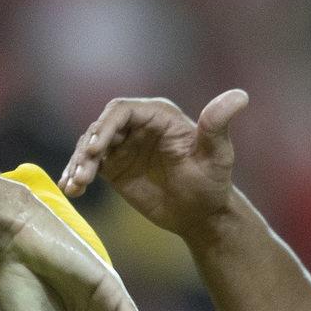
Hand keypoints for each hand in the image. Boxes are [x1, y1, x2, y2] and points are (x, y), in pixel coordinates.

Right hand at [61, 90, 247, 240]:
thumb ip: (218, 125)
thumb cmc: (212, 181)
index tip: (96, 150)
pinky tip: (70, 190)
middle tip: (82, 175)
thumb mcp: (217, 154)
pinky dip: (76, 176)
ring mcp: (122, 147)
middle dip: (86, 149)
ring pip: (89, 147)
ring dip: (77, 164)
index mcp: (158, 116)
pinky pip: (88, 167)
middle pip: (100, 128)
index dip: (105, 126)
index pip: (122, 110)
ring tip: (73, 187)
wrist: (200, 213)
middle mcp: (137, 127)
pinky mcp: (113, 168)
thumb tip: (240, 96)